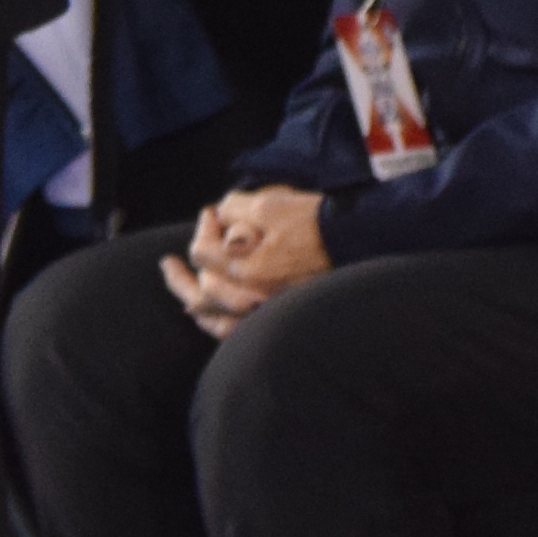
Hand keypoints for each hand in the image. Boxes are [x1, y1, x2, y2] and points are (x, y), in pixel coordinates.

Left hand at [161, 183, 330, 336]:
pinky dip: (215, 323)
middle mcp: (255, 298)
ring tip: (178, 284)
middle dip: (192, 264)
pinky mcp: (277, 317)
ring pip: (214, 317)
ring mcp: (266, 312)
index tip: (210, 214)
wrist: (359, 242)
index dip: (202, 229)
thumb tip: (218, 215)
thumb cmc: (315, 224)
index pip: (203, 253)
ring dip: (193, 298)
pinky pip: (236, 331)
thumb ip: (234, 209)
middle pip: (204, 288)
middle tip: (180, 254)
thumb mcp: (270, 205)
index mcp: (250, 270)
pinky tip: (202, 314)